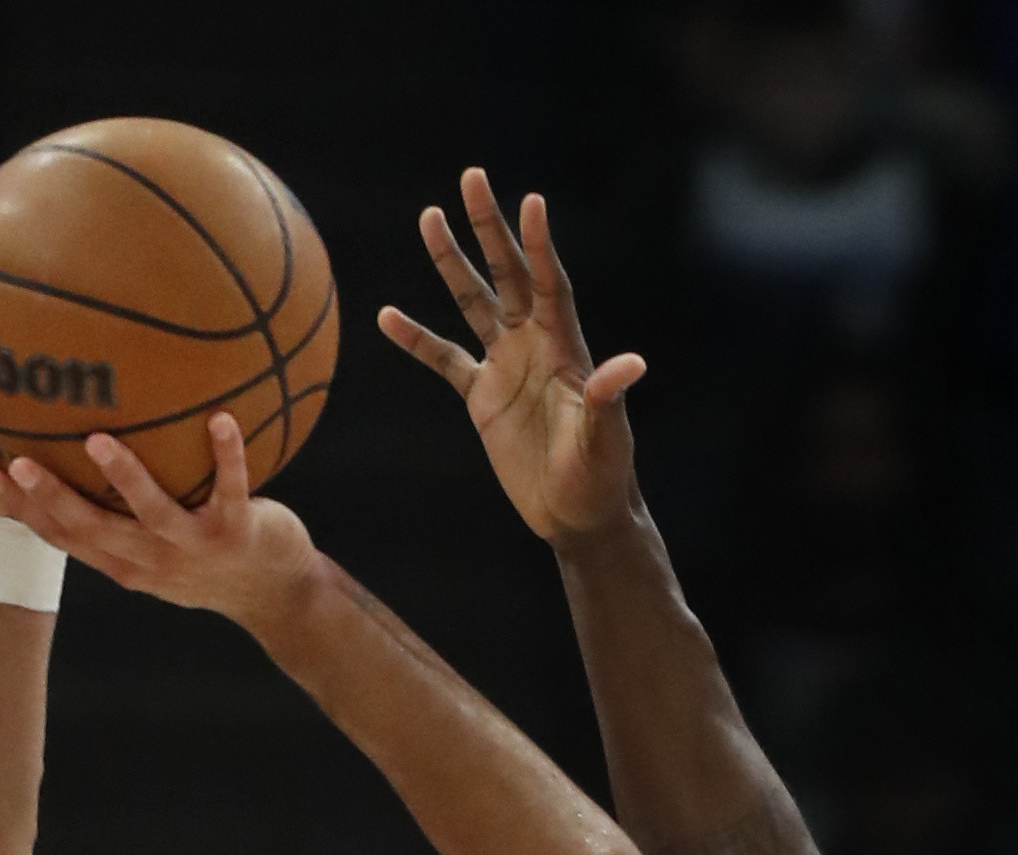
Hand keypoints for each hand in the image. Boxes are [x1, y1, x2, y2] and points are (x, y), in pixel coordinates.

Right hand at [0, 412, 316, 633]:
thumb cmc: (213, 558)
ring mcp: (196, 549)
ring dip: (126, 478)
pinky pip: (230, 488)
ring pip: (154, 514)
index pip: (65, 537)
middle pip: (94, 530)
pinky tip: (221, 419)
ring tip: (98, 441)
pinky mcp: (239, 534)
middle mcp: (155, 560)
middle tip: (18, 461)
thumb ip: (123, 508)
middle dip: (54, 497)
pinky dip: (227, 456)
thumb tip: (84, 440)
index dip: (25, 510)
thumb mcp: (160, 545)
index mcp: (128, 563)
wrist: (280, 597)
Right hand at [380, 168, 643, 543]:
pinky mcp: (483, 396)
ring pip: (473, 301)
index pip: (551, 285)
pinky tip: (387, 316)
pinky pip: (444, 359)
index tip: (531, 203)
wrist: (577, 515)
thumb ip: (609, 399)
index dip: (540, 247)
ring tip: (428, 217)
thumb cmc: (602, 477)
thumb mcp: (606, 440)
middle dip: (490, 228)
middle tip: (472, 177)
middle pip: (508, 274)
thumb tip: (630, 365)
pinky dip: (417, 340)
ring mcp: (506, 366)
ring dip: (450, 262)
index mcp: (565, 349)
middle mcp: (534, 345)